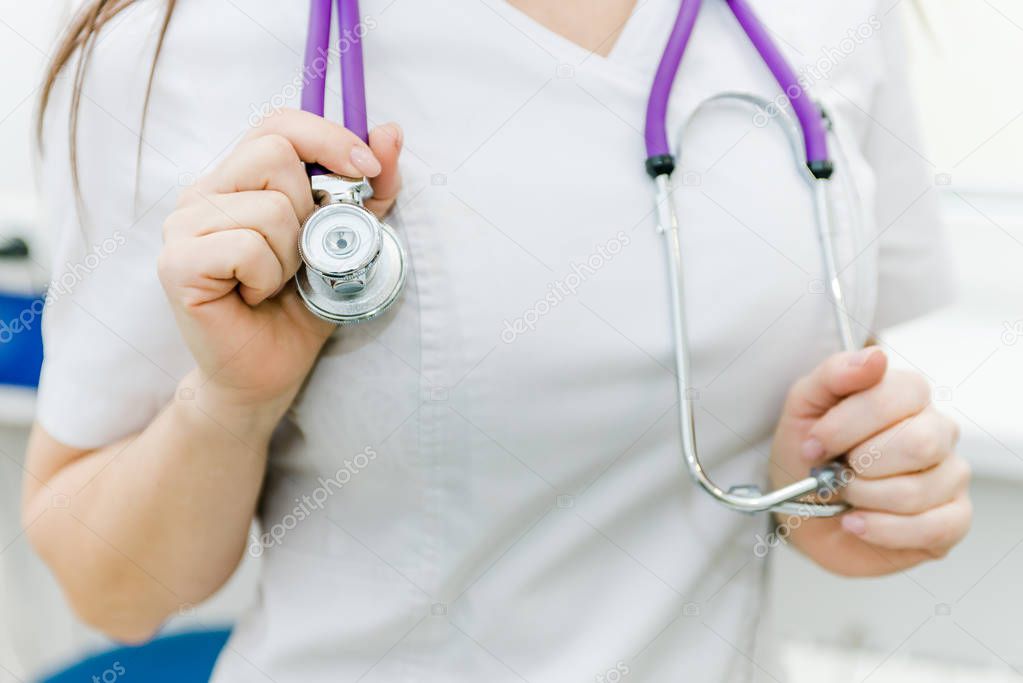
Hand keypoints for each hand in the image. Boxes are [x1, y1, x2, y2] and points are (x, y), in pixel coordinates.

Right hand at [159, 109, 403, 413]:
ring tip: (276, 282)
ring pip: (269, 208)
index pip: (278, 123)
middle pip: (275, 154)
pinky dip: (268, 277)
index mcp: (238, 179)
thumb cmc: (302, 307)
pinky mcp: (176, 264)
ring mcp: (182, 227)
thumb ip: (372, 191)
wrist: (268, 373)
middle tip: (303, 256)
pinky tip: (254, 297)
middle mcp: (203, 193)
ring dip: (293, 255)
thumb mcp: (352, 242)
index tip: (368, 171)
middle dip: (312, 211)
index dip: (328, 137)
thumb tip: (390, 132)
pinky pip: (246, 247)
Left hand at [769, 347, 971, 575]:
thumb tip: (875, 358)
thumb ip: (834, 375)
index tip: (814, 444)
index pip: (903, 394)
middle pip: (919, 443)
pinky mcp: (953, 519)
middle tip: (834, 472)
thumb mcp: (804, 407)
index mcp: (906, 395)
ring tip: (845, 497)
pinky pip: (932, 529)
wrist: (803, 509)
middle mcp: (937, 431)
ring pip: (918, 490)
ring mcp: (950, 475)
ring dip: (864, 498)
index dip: (850, 424)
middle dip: (861, 465)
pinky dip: (882, 530)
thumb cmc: (809, 454)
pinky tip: (857, 523)